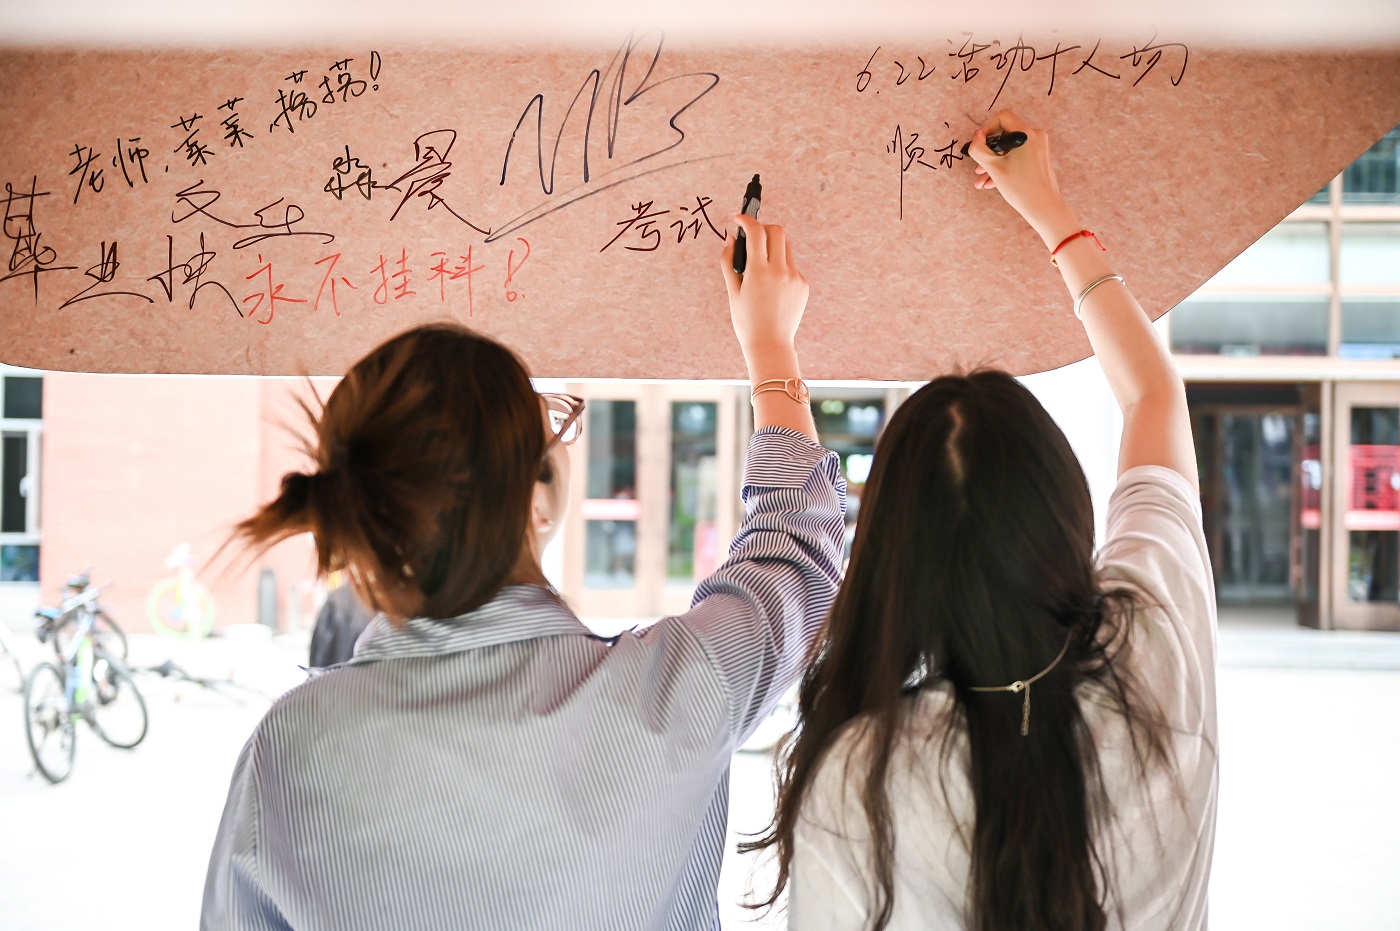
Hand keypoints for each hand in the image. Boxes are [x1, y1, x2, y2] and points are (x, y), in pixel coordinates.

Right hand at [719, 215, 809, 363]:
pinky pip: (791, 265)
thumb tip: (731, 239)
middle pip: (777, 231)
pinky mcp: (803, 285)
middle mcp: (780, 271)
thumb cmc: (746, 321)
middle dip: (763, 228)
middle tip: (752, 236)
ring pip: (785, 247)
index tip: (738, 217)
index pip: (757, 232)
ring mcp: (795, 277)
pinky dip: (780, 265)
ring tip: (760, 262)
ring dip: (772, 246)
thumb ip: (729, 262)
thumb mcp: (732, 292)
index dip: (746, 220)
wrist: (770, 345)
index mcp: (759, 272)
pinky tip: (771, 285)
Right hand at [965, 109, 1080, 248]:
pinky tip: (991, 183)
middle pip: (1005, 134)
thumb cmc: (1020, 188)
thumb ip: (979, 149)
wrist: (1044, 208)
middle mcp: (1035, 137)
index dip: (987, 129)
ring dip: (994, 162)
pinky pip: (1018, 156)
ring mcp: (1039, 147)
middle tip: (978, 167)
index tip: (980, 146)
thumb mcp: (993, 168)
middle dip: (989, 151)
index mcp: (1026, 135)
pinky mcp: (1040, 158)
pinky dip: (1005, 166)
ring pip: (1010, 149)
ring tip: (981, 180)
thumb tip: (976, 136)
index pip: (1003, 117)